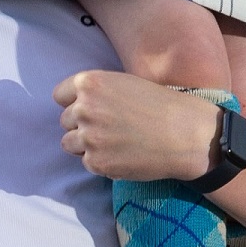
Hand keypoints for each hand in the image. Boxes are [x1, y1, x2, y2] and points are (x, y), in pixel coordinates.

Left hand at [54, 70, 219, 184]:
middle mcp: (84, 109)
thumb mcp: (124, 83)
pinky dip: (100, 161)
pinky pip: (86, 163)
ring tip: (114, 142)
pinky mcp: (96, 162)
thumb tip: (75, 105)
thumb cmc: (160, 105)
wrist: (185, 134)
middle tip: (110, 127)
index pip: (60, 96)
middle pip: (65, 121)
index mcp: (89, 84)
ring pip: (69, 143)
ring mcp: (88, 137)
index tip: (92, 110)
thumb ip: (97, 92)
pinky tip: (122, 154)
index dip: (75, 103)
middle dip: (82, 125)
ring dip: (86, 145)